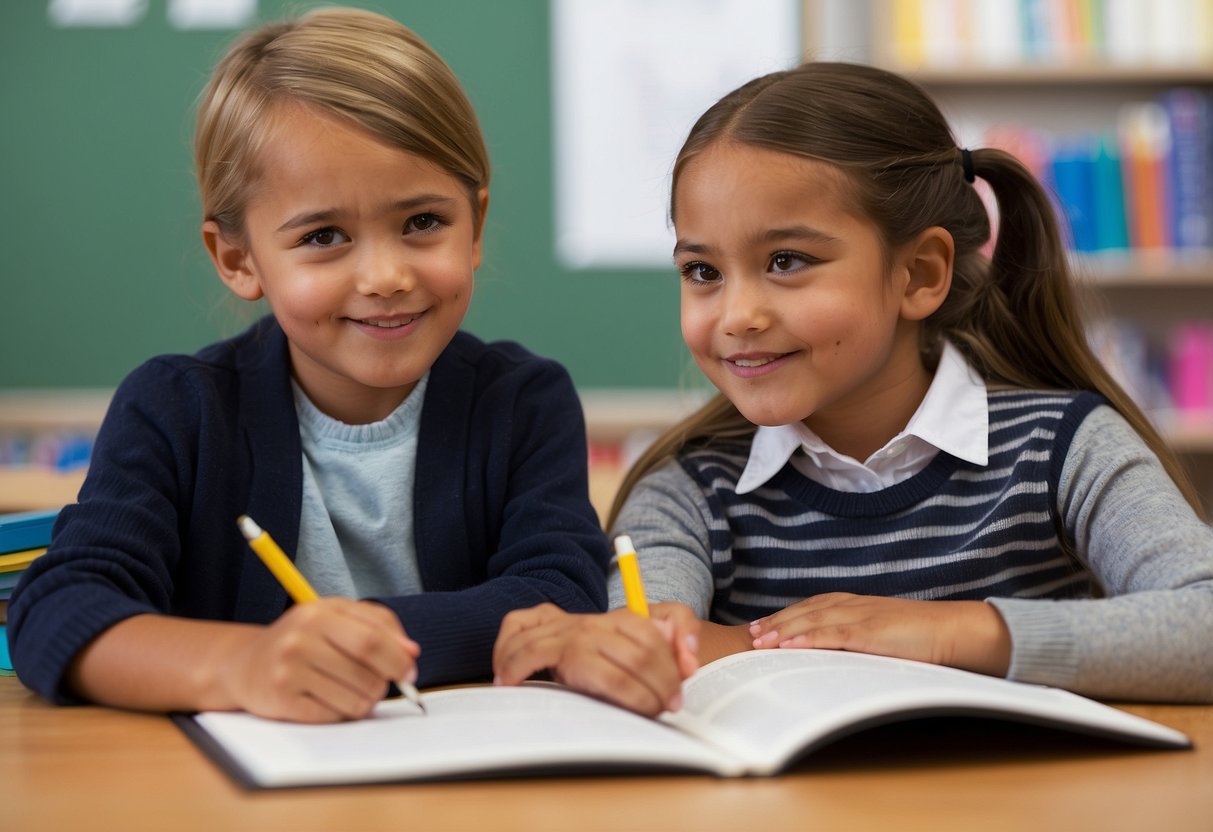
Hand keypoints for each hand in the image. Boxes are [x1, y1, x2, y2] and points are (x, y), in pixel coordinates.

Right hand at [223, 597, 419, 722]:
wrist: (245, 663)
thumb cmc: (303, 638)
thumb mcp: (336, 616)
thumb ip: (379, 626)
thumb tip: (411, 652)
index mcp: (319, 613)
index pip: (373, 640)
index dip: (398, 659)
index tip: (410, 672)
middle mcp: (300, 639)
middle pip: (367, 673)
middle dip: (385, 684)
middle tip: (384, 685)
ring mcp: (288, 671)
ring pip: (355, 700)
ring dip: (364, 701)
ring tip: (349, 689)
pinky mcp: (281, 701)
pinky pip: (333, 717)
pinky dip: (340, 713)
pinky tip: (327, 700)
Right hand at [492, 602, 699, 715]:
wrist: (559, 628)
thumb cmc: (607, 640)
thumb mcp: (647, 628)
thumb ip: (678, 626)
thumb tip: (689, 658)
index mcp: (622, 618)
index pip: (655, 642)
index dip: (670, 674)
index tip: (674, 702)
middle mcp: (593, 624)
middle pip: (637, 657)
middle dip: (654, 694)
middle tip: (659, 714)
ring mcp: (565, 634)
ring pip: (595, 668)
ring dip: (621, 699)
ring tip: (632, 718)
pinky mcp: (538, 646)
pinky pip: (529, 654)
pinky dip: (526, 671)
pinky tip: (532, 691)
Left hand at [748, 593, 1010, 675]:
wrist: (952, 630)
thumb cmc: (919, 636)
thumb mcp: (881, 635)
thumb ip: (857, 639)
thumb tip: (832, 654)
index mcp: (855, 604)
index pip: (810, 608)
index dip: (784, 616)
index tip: (760, 626)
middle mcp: (852, 605)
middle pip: (804, 611)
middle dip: (775, 622)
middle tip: (750, 634)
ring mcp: (861, 616)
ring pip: (812, 620)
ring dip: (783, 630)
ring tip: (759, 641)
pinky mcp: (870, 631)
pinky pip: (833, 634)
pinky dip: (808, 638)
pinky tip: (790, 646)